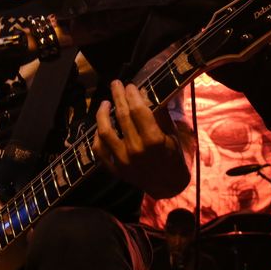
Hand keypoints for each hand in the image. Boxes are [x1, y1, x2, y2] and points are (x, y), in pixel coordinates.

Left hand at [93, 80, 188, 198]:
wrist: (168, 185)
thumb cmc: (173, 156)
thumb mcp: (173, 134)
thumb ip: (160, 115)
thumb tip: (146, 93)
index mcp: (154, 140)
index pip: (138, 110)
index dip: (132, 94)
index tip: (130, 85)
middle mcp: (136, 150)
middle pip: (122, 116)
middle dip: (117, 96)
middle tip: (115, 84)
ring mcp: (123, 161)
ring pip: (105, 132)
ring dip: (102, 114)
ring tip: (105, 103)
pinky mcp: (115, 170)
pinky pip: (99, 151)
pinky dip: (97, 137)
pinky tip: (100, 126)